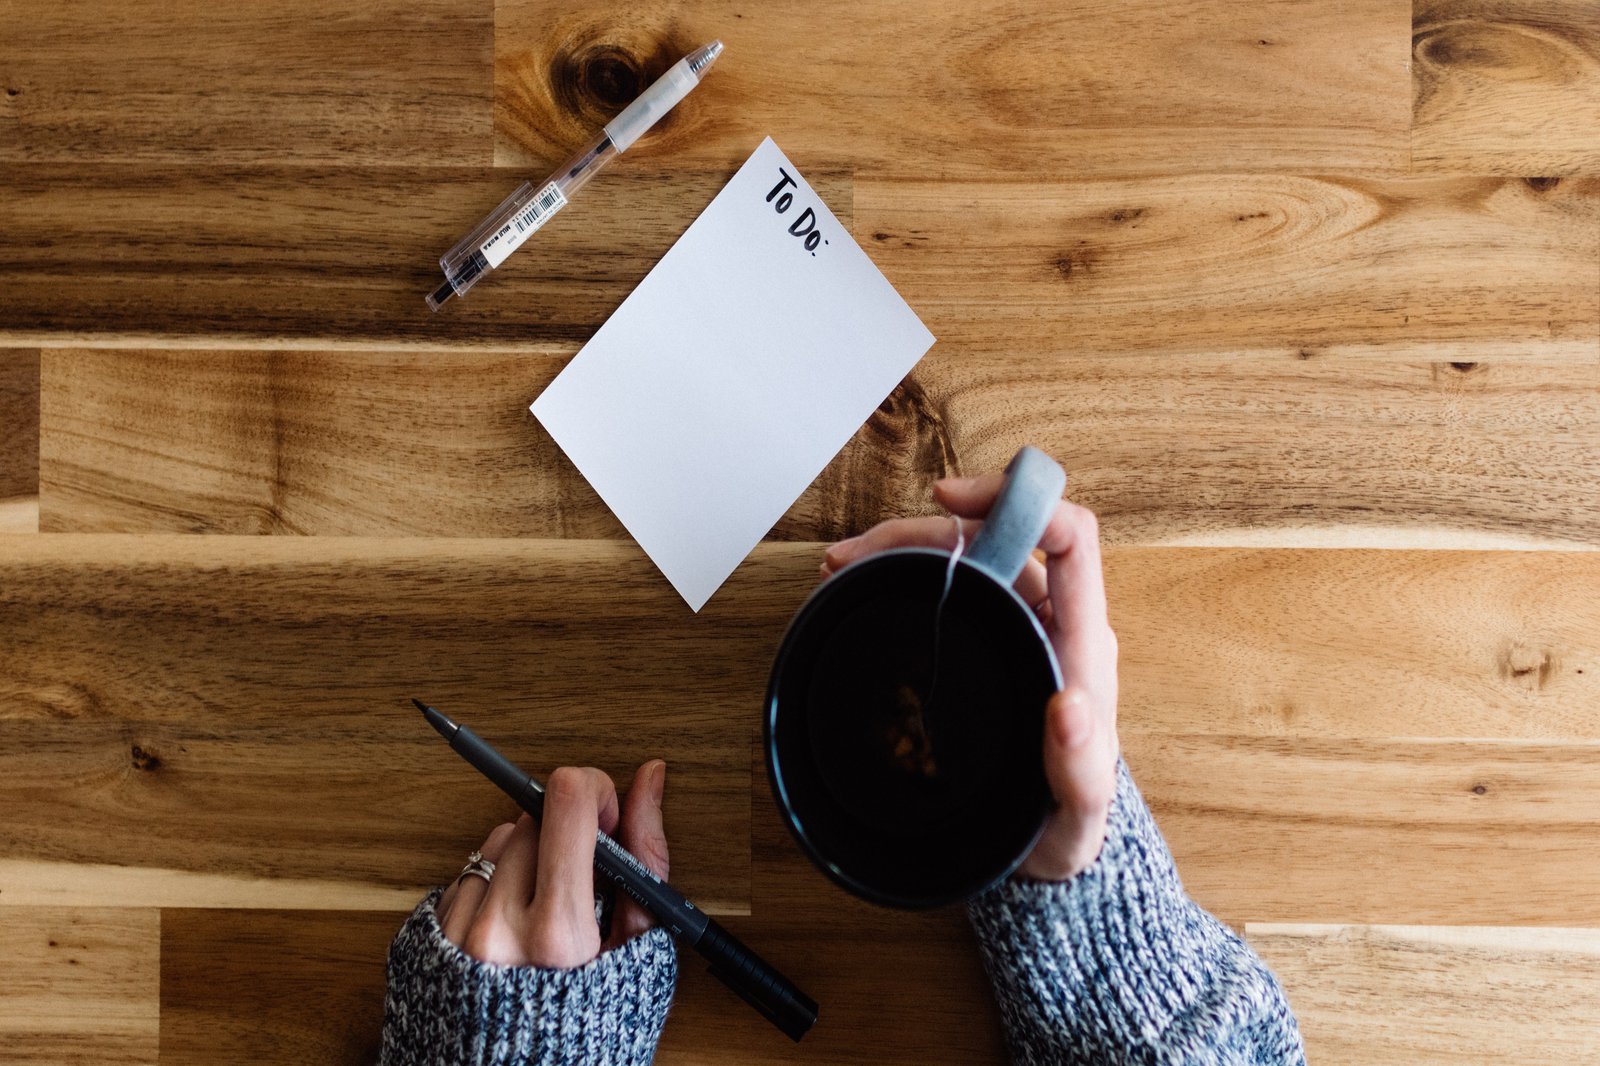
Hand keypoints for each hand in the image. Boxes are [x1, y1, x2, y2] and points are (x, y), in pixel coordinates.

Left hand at [435, 760, 668, 966]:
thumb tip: (648, 780)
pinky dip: (493, 890)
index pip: (566, 803)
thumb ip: (646, 858)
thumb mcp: (640, 954)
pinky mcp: (425, 945)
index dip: (594, 792)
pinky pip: (462, 879)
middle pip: (531, 819)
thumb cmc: (589, 1037)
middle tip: (583, 883)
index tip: (606, 816)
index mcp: (558, 936)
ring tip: (546, 916)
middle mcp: (497, 934)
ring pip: (495, 843)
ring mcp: (454, 940)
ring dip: (526, 861)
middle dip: (564, 836)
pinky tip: (515, 931)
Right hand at [822, 475, 1118, 881]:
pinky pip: (952, 587)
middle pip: (999, 535)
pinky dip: (905, 575)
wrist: (1041, 853)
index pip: (1069, 537)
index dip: (1018, 499)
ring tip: (845, 564)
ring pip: (968, 556)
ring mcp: (1018, 630)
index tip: (949, 499)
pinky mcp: (987, 643)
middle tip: (857, 553)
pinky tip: (864, 585)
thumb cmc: (1062, 827)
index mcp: (1080, 645)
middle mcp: (1051, 624)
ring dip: (905, 547)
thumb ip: (1078, 769)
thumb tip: (1069, 707)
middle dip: (925, 529)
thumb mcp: (1075, 816)